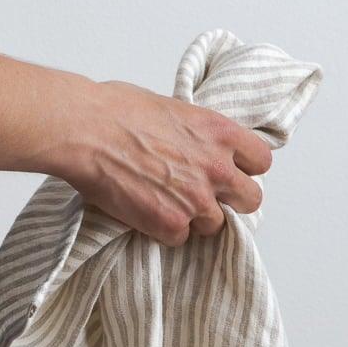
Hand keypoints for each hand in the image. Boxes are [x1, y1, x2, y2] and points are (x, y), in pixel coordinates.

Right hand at [58, 79, 274, 245]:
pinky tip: (146, 212)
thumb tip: (190, 142)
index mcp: (220, 133)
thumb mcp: (171, 108)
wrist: (85, 131)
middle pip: (251, 199)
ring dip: (196, 218)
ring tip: (167, 204)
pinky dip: (164, 230)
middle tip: (205, 195)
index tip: (229, 170)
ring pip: (215, 225)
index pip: (261, 161)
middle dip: (230, 200)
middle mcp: (216, 167)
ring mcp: (196, 199)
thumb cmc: (115, 110)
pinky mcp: (170, 223)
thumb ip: (194, 132)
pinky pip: (180, 238)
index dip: (244, 168)